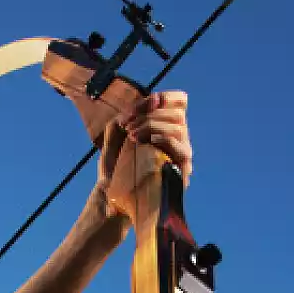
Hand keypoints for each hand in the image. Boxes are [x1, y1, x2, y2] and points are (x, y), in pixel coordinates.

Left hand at [97, 90, 192, 218]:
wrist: (111, 195)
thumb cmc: (115, 165)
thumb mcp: (116, 132)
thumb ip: (128, 114)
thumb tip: (148, 102)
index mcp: (166, 128)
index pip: (180, 103)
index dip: (166, 97)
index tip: (147, 101)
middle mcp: (178, 140)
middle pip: (178, 113)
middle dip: (151, 113)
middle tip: (128, 125)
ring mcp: (181, 156)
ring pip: (178, 127)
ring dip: (152, 125)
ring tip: (131, 135)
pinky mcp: (181, 171)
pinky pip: (180, 148)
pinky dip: (162, 138)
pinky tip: (145, 141)